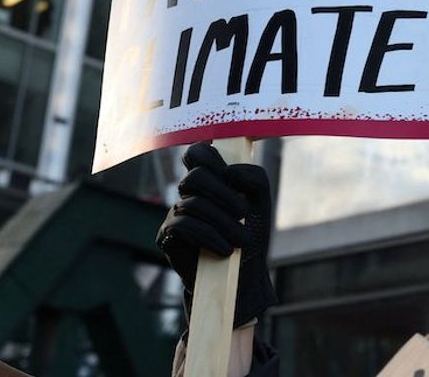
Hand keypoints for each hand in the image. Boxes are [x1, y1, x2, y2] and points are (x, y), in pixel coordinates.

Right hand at [157, 142, 276, 326]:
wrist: (243, 275)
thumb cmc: (250, 233)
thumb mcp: (261, 202)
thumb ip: (254, 178)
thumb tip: (229, 172)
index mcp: (212, 180)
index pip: (198, 153)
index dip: (208, 155)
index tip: (227, 171)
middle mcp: (190, 193)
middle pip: (196, 175)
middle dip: (224, 194)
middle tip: (244, 212)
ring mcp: (176, 213)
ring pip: (193, 203)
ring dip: (223, 223)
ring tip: (241, 240)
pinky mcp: (167, 235)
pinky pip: (184, 225)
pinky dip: (209, 236)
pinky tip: (224, 249)